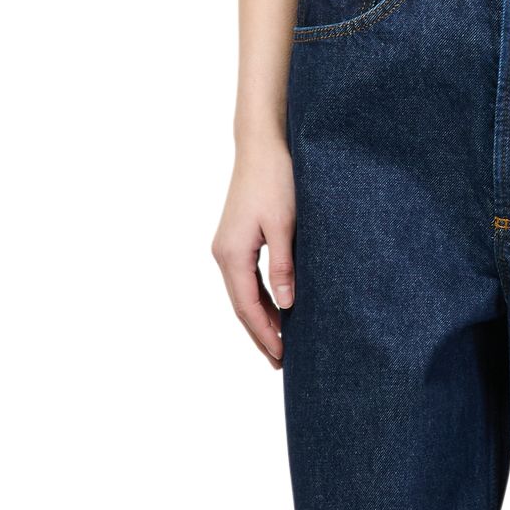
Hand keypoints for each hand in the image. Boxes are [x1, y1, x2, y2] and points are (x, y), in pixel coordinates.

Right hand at [211, 135, 294, 366]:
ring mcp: (226, 247)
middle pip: (241, 307)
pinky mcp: (236, 239)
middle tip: (280, 363)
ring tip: (278, 345)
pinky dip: (259, 300)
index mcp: (231, 254)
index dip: (265, 334)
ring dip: (260, 320)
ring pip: (242, 295)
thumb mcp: (286, 226)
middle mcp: (223, 254)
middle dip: (260, 335)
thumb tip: (287, 306)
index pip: (248, 307)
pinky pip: (245, 280)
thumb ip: (284, 267)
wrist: (262, 145)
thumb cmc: (276, 180)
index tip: (282, 357)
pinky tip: (275, 311)